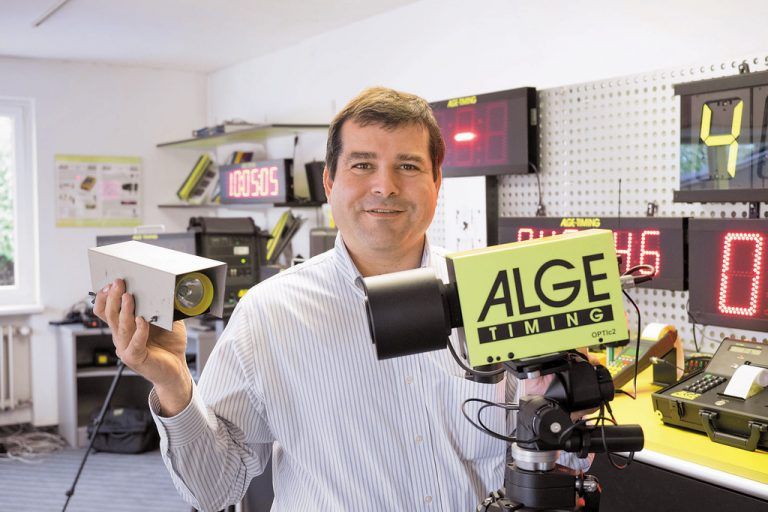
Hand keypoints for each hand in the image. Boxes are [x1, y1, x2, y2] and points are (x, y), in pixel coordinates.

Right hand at [93, 279, 191, 413]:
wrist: (176, 369)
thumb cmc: (169, 345)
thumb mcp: (166, 321)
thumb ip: (161, 308)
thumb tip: (164, 290)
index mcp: (124, 327)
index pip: (106, 311)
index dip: (104, 298)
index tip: (110, 283)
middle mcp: (122, 337)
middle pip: (110, 315)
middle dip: (113, 297)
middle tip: (118, 283)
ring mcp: (126, 348)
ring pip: (120, 327)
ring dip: (124, 310)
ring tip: (128, 297)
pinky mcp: (135, 358)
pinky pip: (135, 343)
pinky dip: (139, 331)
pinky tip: (142, 321)